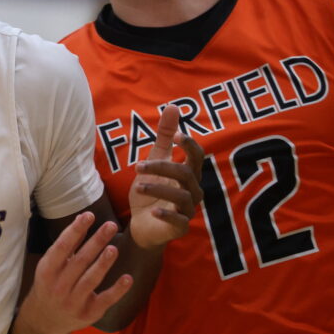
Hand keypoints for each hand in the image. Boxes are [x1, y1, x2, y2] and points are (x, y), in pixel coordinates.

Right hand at [17, 212, 131, 333]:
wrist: (45, 320)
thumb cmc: (50, 285)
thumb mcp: (50, 266)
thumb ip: (67, 246)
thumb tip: (83, 219)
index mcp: (46, 271)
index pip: (61, 247)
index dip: (75, 230)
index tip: (88, 215)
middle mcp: (59, 286)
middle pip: (80, 261)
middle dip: (96, 242)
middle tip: (111, 225)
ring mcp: (74, 301)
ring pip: (91, 280)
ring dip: (103, 263)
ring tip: (114, 248)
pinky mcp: (89, 313)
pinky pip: (105, 300)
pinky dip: (117, 290)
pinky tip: (128, 278)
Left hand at [129, 105, 203, 248]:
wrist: (142, 225)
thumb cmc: (151, 192)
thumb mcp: (155, 162)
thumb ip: (164, 137)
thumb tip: (173, 106)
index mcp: (188, 174)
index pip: (197, 156)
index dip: (189, 145)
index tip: (176, 135)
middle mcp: (192, 191)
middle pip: (185, 174)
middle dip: (161, 167)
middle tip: (137, 166)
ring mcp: (187, 210)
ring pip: (180, 196)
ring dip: (157, 189)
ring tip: (137, 186)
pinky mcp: (179, 228)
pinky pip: (178, 221)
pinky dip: (167, 214)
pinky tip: (154, 211)